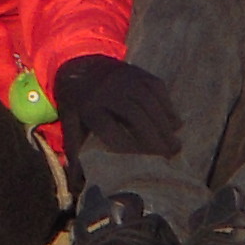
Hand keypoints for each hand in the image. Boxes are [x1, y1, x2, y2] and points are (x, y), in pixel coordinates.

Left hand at [50, 53, 182, 155]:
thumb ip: (74, 150)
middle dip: (154, 138)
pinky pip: (157, 88)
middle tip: (169, 155)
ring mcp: (125, 78)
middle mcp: (109, 91)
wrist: (79, 60)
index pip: (112, 131)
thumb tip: (75, 184)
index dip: (129, 148)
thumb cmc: (76, 100)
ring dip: (165, 124)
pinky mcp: (137, 71)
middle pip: (136, 116)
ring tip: (175, 144)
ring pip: (150, 102)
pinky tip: (175, 122)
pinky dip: (168, 106)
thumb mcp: (69, 121)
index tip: (143, 163)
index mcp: (89, 107)